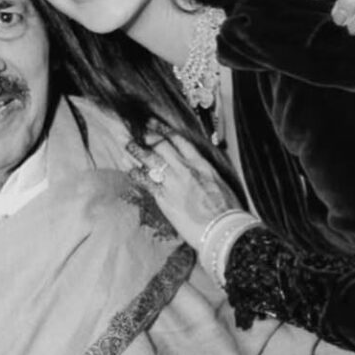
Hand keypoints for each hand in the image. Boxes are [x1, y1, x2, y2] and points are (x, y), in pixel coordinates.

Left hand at [127, 134, 241, 246]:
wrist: (224, 230)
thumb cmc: (227, 210)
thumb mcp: (219, 183)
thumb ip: (205, 173)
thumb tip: (198, 170)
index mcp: (201, 164)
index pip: (178, 140)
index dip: (162, 130)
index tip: (152, 124)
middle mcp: (185, 168)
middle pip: (161, 145)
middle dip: (147, 137)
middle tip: (136, 132)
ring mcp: (173, 182)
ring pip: (150, 160)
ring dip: (137, 151)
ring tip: (128, 146)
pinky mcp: (164, 198)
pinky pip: (146, 181)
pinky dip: (136, 174)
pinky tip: (130, 170)